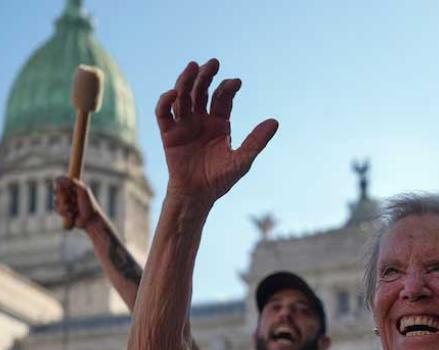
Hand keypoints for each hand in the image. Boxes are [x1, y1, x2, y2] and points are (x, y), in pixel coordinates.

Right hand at [54, 176, 102, 229]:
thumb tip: (58, 178)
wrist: (91, 220)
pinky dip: (64, 213)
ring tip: (75, 210)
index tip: (66, 191)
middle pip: (56, 191)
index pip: (59, 181)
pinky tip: (72, 215)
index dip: (61, 187)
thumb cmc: (89, 205)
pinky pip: (57, 209)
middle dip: (63, 198)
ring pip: (56, 201)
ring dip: (65, 207)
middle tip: (74, 202)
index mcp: (73, 185)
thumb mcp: (83, 191)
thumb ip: (72, 183)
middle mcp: (68, 192)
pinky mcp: (63, 210)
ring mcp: (65, 201)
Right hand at [156, 58, 278, 204]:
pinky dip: (166, 101)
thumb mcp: (242, 160)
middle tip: (213, 63)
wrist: (198, 196)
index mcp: (219, 123)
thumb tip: (275, 121)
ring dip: (186, 81)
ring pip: (183, 97)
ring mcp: (184, 125)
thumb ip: (256, 141)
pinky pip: (163, 113)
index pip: (222, 98)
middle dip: (206, 76)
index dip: (228, 88)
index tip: (235, 83)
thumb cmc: (220, 179)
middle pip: (201, 91)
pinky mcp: (168, 134)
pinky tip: (174, 93)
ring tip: (193, 66)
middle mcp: (201, 120)